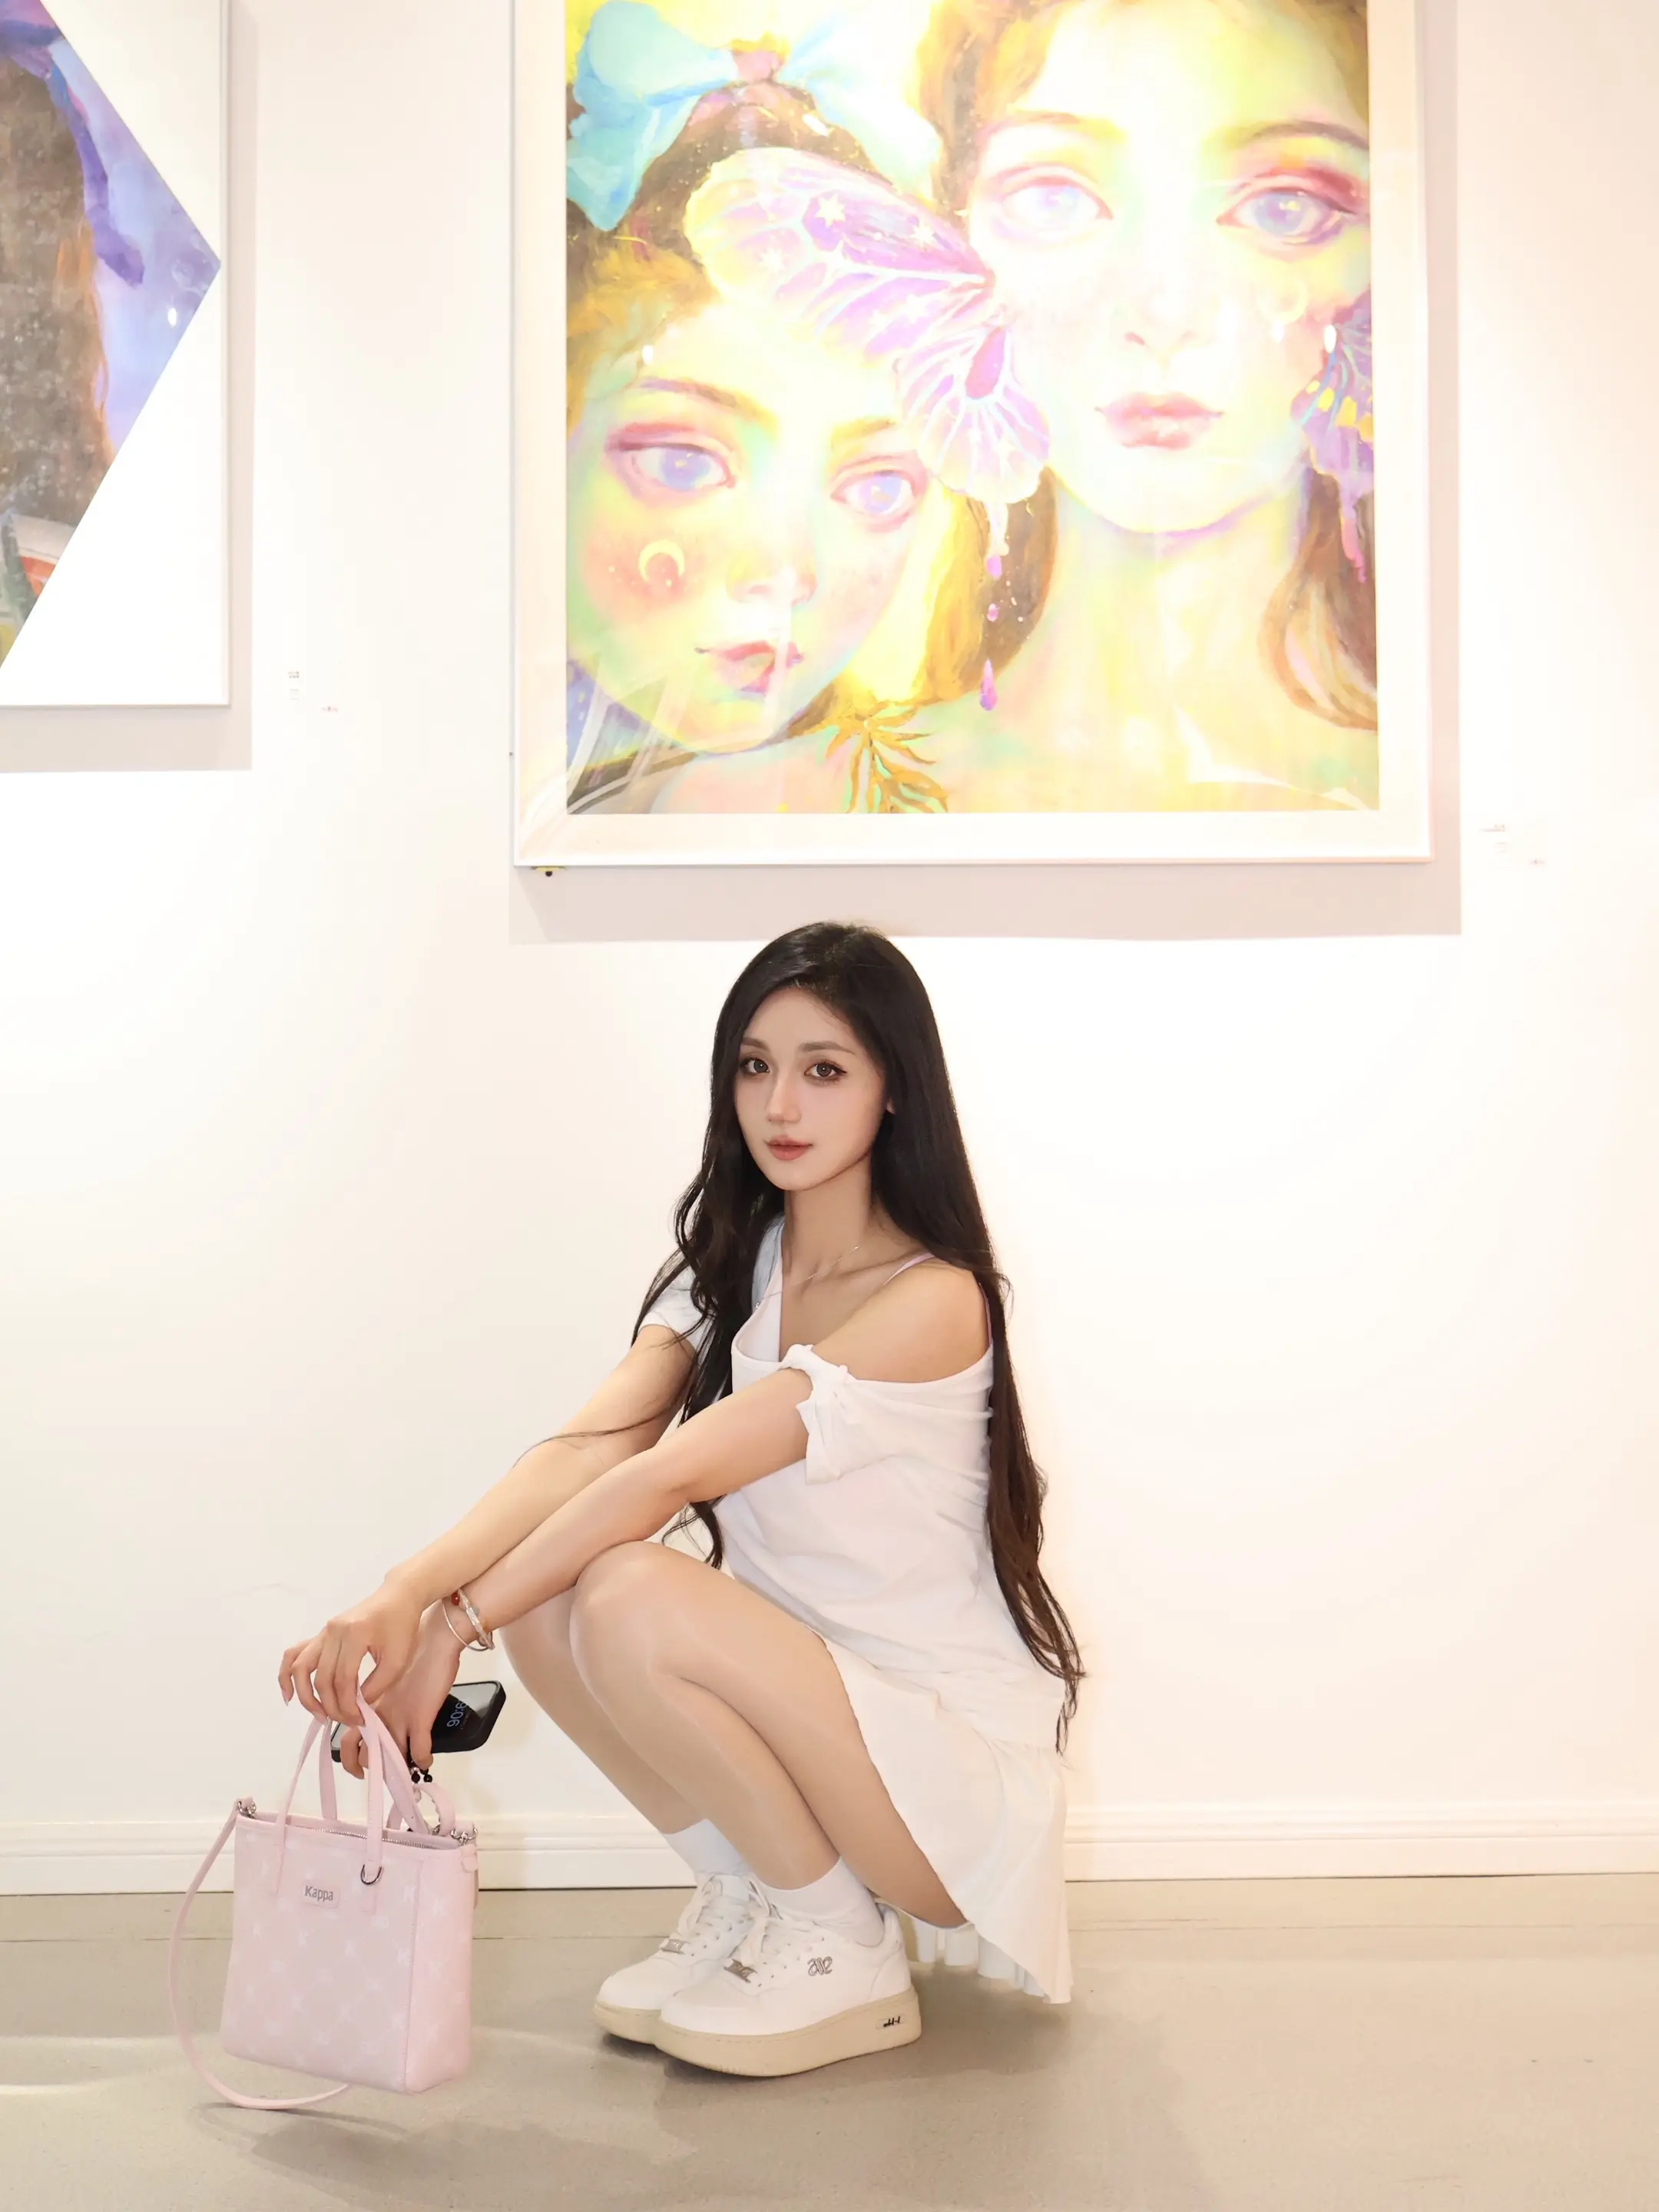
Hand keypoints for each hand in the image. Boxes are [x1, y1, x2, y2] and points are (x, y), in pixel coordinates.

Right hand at [278, 1579, 425, 1727]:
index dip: (348, 1706)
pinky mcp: (321, 1634)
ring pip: (301, 1667)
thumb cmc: (402, 1626)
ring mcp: (324, 1631)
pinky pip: (295, 1654)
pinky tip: (290, 1695)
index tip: (359, 1720)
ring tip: (319, 1715)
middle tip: (346, 1721)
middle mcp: (333, 1632)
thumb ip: (377, 1685)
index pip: (342, 1680)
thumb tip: (356, 1707)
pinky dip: (287, 1675)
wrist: (398, 1597)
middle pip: (322, 1678)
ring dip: (306, 1696)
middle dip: (331, 1706)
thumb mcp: (398, 1659)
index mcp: (354, 1634)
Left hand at [337, 1605, 463, 1777]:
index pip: (348, 1738)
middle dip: (363, 1767)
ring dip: (396, 1769)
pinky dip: (422, 1758)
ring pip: (390, 1756)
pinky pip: (420, 1749)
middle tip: (373, 1773)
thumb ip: (382, 1701)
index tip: (357, 1766)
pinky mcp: (421, 1717)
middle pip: (362, 1751)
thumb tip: (380, 1720)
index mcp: (370, 1704)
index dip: (349, 1757)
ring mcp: (400, 1717)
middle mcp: (380, 1713)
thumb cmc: (413, 1655)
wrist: (434, 1639)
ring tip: (403, 1773)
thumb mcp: (391, 1680)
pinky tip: (426, 1759)